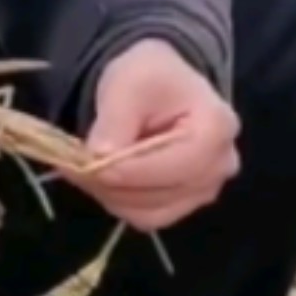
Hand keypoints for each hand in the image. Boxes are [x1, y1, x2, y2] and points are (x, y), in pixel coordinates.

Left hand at [77, 38, 238, 230]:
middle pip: (159, 194)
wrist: (161, 86)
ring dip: (112, 195)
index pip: (169, 167)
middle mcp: (221, 165)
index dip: (124, 170)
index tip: (84, 162)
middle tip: (74, 166)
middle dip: (113, 183)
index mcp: (216, 129)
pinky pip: (148, 217)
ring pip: (150, 212)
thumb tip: (99, 158)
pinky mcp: (188, 203)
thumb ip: (115, 120)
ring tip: (87, 170)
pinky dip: (121, 203)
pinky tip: (107, 179)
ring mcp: (207, 189)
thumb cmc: (149, 77)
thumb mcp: (128, 83)